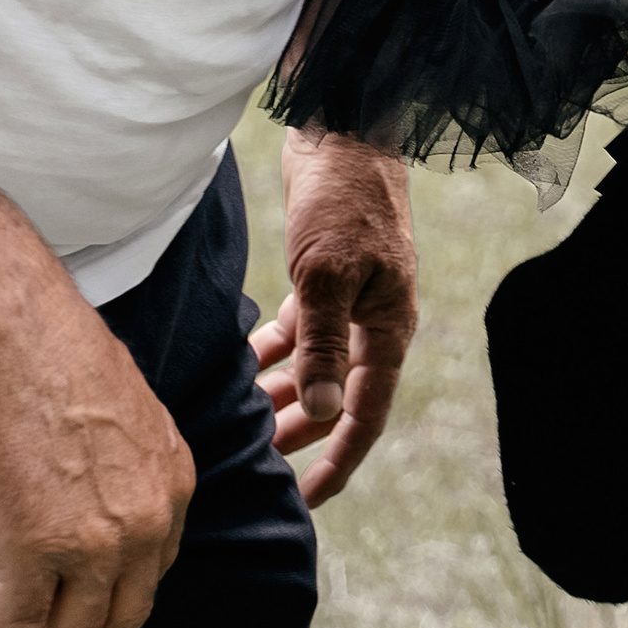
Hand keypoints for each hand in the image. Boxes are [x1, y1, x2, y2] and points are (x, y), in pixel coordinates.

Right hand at [0, 280, 196, 627]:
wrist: (10, 336)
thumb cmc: (53, 356)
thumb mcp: (122, 411)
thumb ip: (123, 464)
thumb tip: (97, 493)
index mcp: (173, 483)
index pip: (151, 571)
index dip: (117, 609)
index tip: (90, 627)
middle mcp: (146, 524)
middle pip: (119, 620)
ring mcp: (92, 545)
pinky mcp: (33, 553)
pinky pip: (16, 625)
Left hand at [249, 126, 419, 505]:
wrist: (344, 128)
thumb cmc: (342, 199)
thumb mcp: (327, 275)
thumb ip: (322, 346)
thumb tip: (323, 413)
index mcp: (388, 328)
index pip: (366, 414)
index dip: (337, 461)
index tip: (306, 499)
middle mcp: (372, 321)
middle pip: (338, 396)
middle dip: (300, 432)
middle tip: (255, 464)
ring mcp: (349, 298)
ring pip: (314, 365)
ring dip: (280, 392)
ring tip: (239, 420)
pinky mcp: (324, 275)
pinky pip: (300, 330)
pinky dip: (271, 350)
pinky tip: (239, 363)